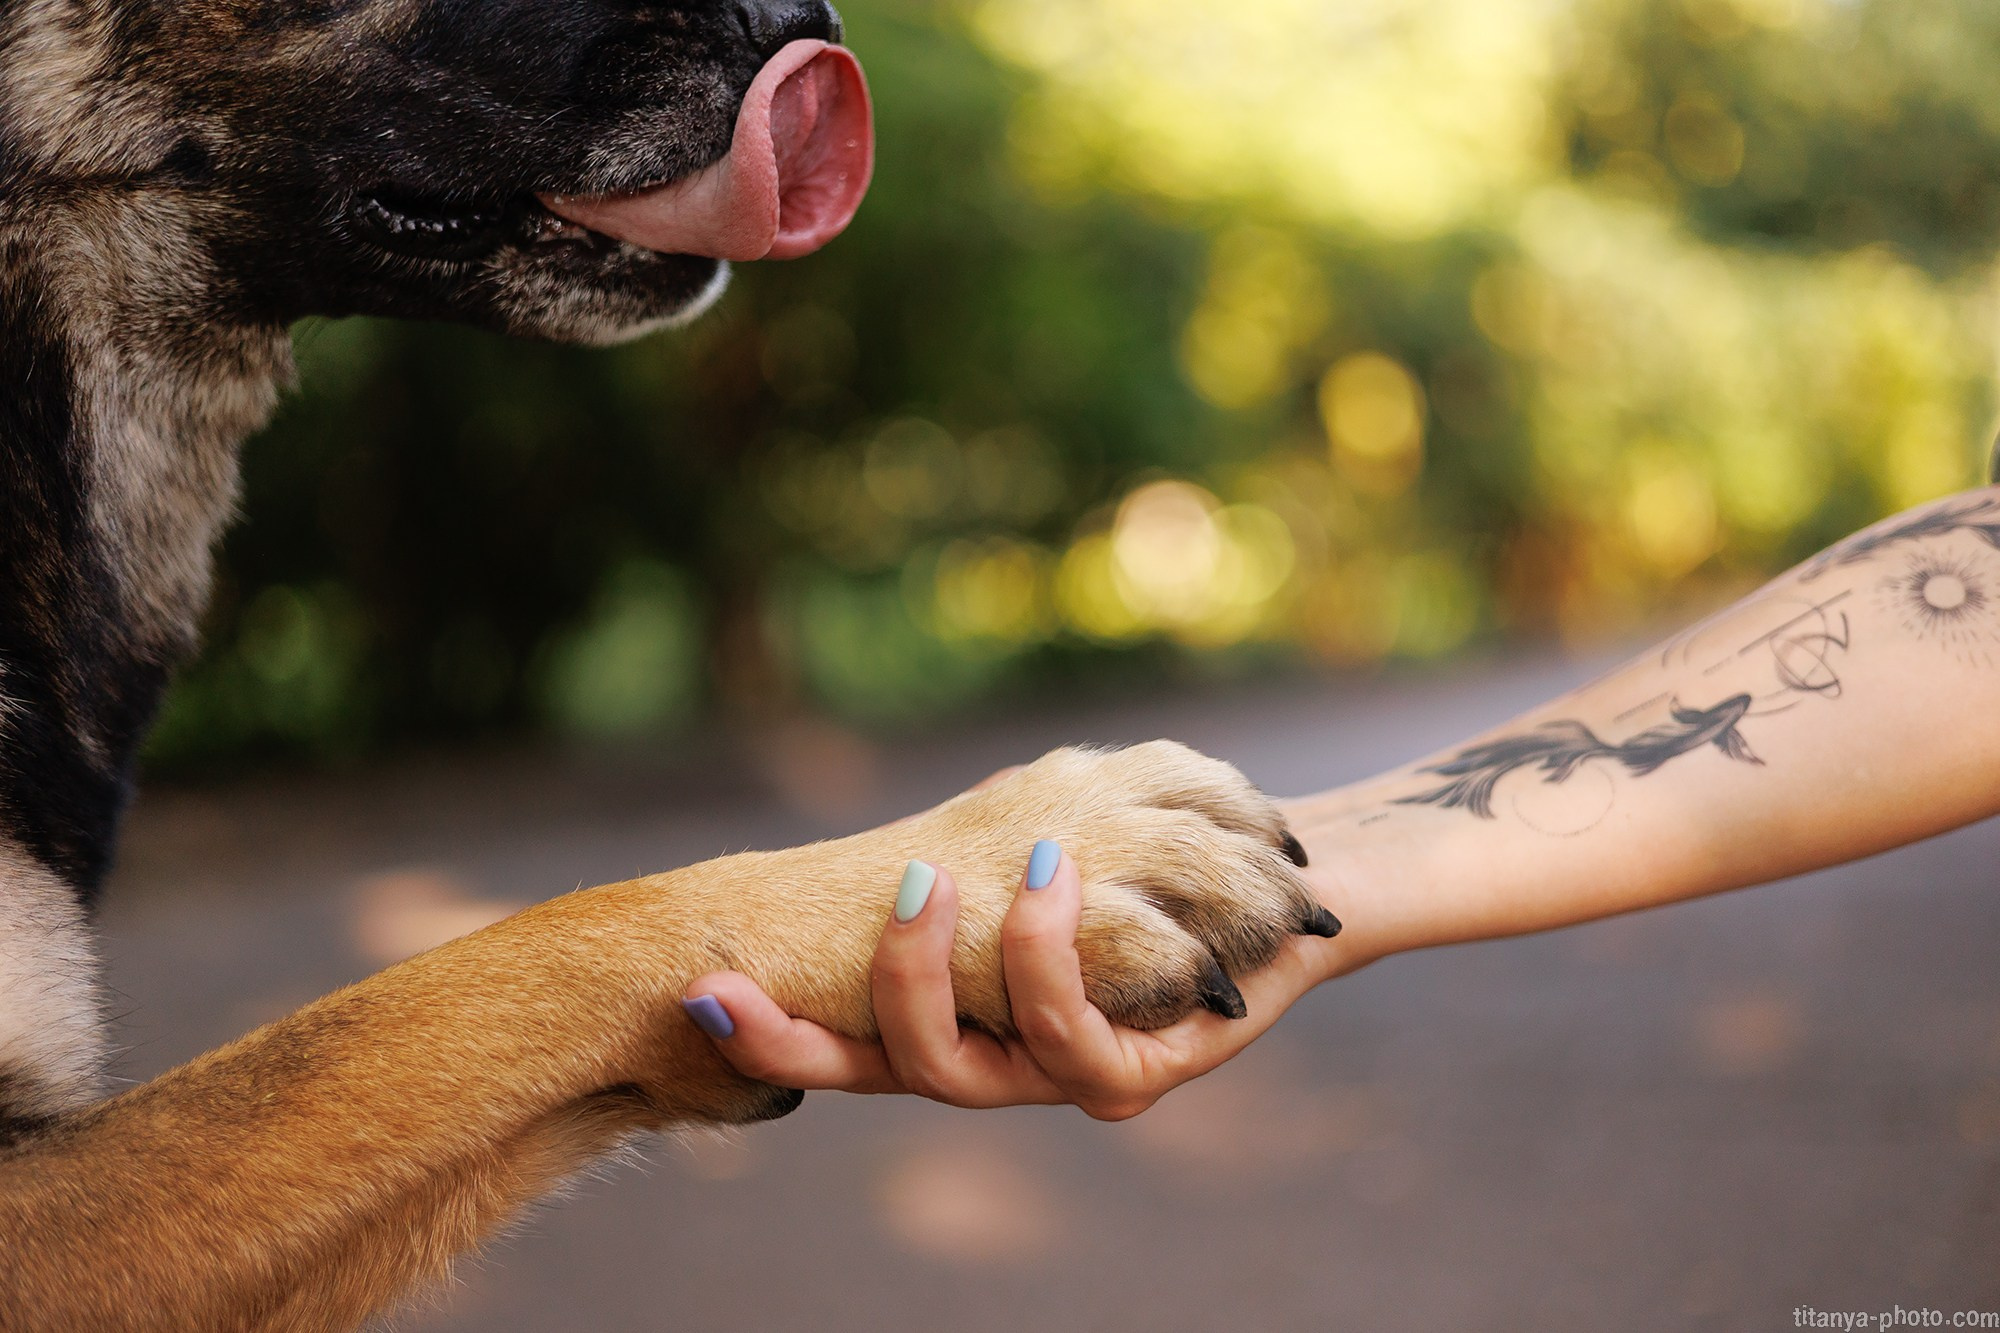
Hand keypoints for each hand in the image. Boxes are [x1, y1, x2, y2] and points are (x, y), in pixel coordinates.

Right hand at [683, 827, 1350, 1120]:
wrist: (1288, 872)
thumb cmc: (1162, 855)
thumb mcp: (1053, 843)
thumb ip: (977, 856)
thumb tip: (913, 857)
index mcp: (970, 1015)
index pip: (850, 1041)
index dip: (772, 1034)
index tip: (706, 991)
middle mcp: (1007, 1060)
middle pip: (894, 1070)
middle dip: (866, 988)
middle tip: (896, 886)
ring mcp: (1068, 1080)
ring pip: (965, 1072)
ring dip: (946, 969)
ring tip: (973, 868)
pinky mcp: (1138, 1078)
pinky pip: (1069, 1046)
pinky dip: (1048, 960)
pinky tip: (1052, 875)